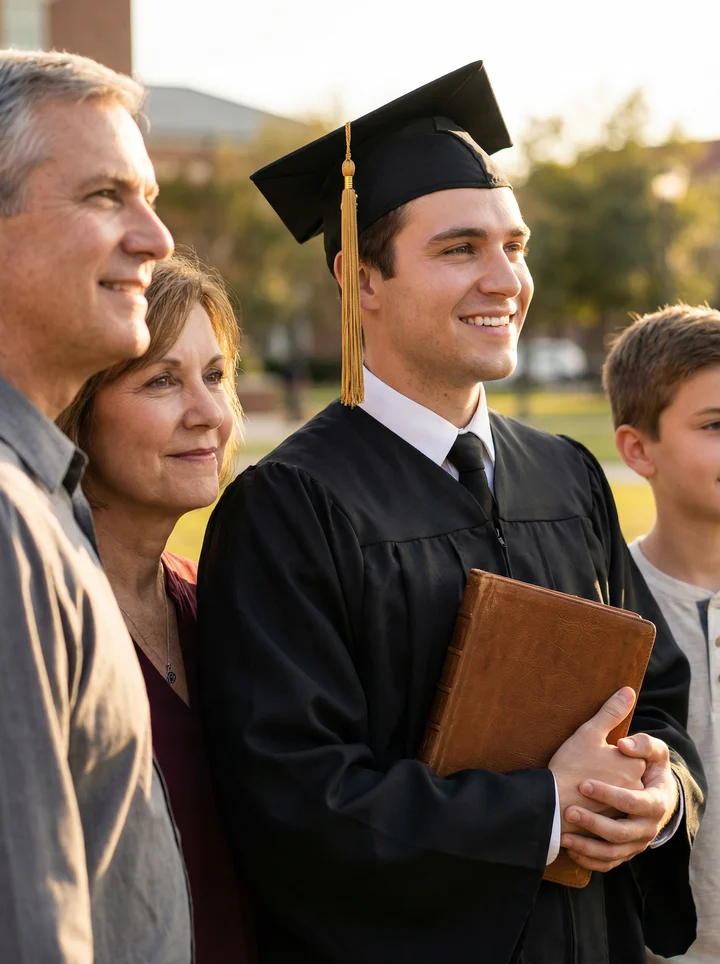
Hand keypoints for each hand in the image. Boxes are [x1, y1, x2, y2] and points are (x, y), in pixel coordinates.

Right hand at [549, 687, 645, 836]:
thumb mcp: (590, 732)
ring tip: (582, 786)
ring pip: (620, 795)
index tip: (595, 753)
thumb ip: (612, 712)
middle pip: (627, 774)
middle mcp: (637, 789)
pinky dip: (600, 809)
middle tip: (587, 768)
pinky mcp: (614, 825)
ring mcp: (627, 809)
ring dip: (606, 792)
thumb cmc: (570, 765)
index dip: (613, 751)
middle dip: (611, 773)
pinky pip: (611, 814)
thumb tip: (628, 691)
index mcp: (635, 765)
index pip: (632, 753)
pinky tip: (583, 803)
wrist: (553, 804)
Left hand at [561, 733, 677, 871]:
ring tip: (564, 837)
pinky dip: (589, 860)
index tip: (583, 785)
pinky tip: (570, 850)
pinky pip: (608, 863)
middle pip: (621, 833)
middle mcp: (648, 828)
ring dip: (587, 847)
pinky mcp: (625, 852)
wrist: (656, 794)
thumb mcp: (655, 752)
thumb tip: (623, 744)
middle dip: (593, 824)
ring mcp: (637, 843)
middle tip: (569, 811)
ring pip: (613, 853)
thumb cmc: (651, 768)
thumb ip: (644, 744)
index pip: (633, 802)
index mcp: (656, 803)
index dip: (609, 795)